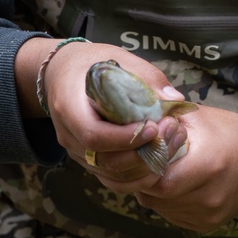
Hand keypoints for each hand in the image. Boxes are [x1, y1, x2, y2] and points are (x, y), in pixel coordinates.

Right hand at [14, 38, 187, 189]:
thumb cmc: (91, 63)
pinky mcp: (87, 159)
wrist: (62, 73)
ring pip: (108, 174)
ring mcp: (76, 151)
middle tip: (169, 136)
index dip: (124, 138)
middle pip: (103, 159)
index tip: (153, 128)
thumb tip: (175, 100)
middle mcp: (68, 134)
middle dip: (140, 154)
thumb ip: (146, 77)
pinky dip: (136, 177)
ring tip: (169, 148)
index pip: (93, 134)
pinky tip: (158, 163)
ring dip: (142, 169)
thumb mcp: (117, 59)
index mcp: (69, 106)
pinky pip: (110, 178)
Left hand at [103, 105, 237, 234]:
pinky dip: (164, 200)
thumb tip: (125, 122)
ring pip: (159, 207)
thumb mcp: (197, 117)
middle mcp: (209, 197)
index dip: (143, 164)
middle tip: (140, 158)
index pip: (158, 178)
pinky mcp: (207, 225)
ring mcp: (208, 216)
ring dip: (150, 189)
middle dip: (142, 176)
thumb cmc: (229, 131)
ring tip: (157, 168)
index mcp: (208, 165)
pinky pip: (171, 214)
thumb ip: (162, 120)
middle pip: (156, 195)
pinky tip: (172, 182)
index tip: (139, 149)